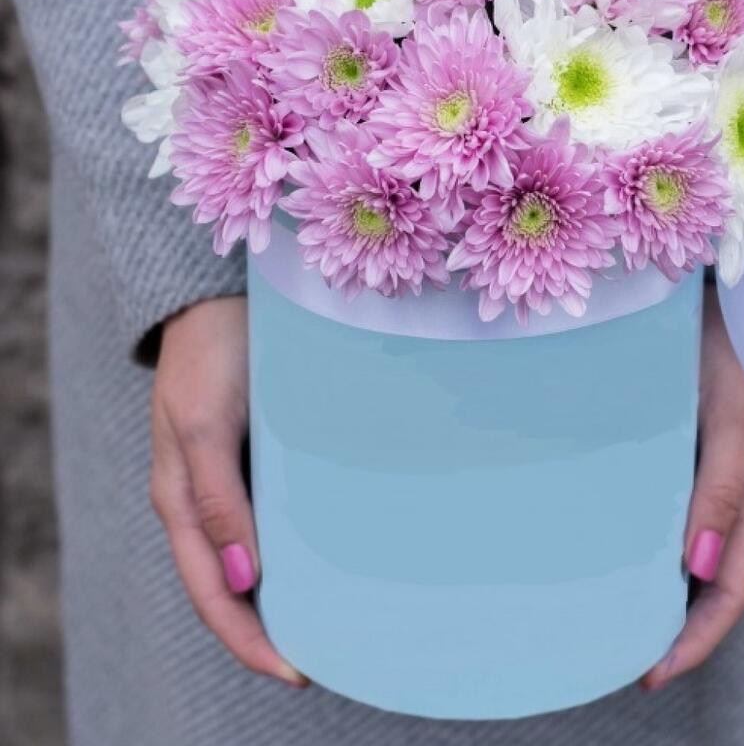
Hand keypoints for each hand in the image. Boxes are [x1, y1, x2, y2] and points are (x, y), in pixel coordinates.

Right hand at [149, 296, 306, 686]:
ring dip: (291, 588)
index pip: (215, 593)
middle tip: (330, 654)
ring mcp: (233, 479)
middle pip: (236, 585)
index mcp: (181, 502)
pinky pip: (277, 513)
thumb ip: (218, 501)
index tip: (301, 670)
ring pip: (260, 552)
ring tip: (339, 615)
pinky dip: (301, 543)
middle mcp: (207, 500)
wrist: (220, 296)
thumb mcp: (205, 424)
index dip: (252, 640)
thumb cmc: (209, 354)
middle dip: (273, 628)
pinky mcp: (259, 454)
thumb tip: (246, 580)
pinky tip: (335, 550)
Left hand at [641, 284, 743, 689]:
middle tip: (611, 645)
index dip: (695, 638)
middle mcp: (731, 485)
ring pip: (683, 536)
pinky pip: (667, 492)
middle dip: (669, 620)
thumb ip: (724, 488)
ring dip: (651, 574)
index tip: (647, 673)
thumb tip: (699, 570)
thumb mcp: (737, 416)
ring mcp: (709, 459)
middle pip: (707, 574)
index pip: (729, 588)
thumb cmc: (742, 343)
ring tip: (600, 598)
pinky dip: (641, 524)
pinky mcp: (687, 431)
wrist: (739, 281)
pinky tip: (603, 524)